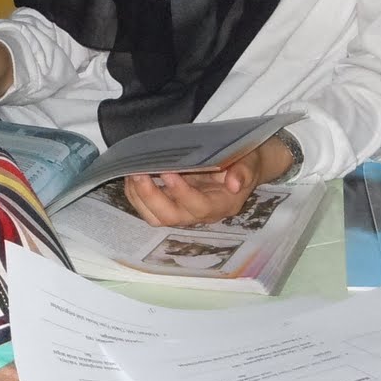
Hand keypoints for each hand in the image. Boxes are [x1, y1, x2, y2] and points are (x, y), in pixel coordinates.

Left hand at [122, 139, 289, 227]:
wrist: (241, 168)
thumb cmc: (244, 163)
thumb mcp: (250, 164)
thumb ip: (244, 172)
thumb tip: (235, 183)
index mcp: (221, 205)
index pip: (198, 206)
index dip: (182, 192)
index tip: (168, 172)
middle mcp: (200, 214)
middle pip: (171, 217)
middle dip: (151, 196)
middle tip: (138, 172)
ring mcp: (184, 211)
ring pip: (156, 217)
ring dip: (139, 197)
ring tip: (131, 172)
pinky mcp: (171, 204)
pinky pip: (150, 209)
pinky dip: (137, 195)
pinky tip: (131, 175)